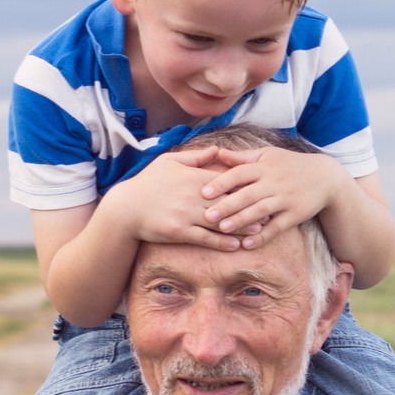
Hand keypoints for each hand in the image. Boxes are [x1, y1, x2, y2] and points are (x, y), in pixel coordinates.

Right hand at [102, 149, 263, 251]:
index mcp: (193, 177)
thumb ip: (197, 157)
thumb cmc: (148, 183)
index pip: (225, 180)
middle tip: (269, 211)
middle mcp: (193, 195)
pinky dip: (222, 242)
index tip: (261, 188)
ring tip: (259, 231)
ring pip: (220, 221)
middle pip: (228, 201)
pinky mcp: (180, 232)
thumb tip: (219, 149)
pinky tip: (236, 245)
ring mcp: (187, 215)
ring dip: (241, 227)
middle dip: (249, 207)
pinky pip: (206, 239)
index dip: (244, 185)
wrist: (126, 208)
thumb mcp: (170, 162)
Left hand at [197, 147, 347, 247]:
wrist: (325, 177)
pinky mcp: (296, 214)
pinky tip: (247, 244)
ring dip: (242, 221)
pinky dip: (263, 236)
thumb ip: (242, 157)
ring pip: (261, 211)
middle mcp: (274, 182)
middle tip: (207, 216)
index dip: (221, 183)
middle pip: (247, 194)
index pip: (239, 173)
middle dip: (227, 205)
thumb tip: (218, 153)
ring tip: (223, 229)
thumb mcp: (268, 155)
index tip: (203, 192)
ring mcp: (286, 199)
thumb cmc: (290, 164)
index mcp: (264, 167)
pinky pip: (277, 227)